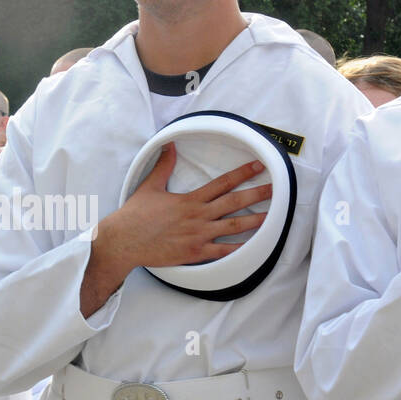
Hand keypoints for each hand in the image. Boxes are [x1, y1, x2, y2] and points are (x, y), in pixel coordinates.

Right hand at [81, 143, 270, 315]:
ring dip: (254, 221)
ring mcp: (198, 236)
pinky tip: (252, 246)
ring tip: (271, 216)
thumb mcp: (150, 186)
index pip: (222, 183)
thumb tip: (170, 146)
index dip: (242, 173)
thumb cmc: (135, 215)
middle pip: (234, 203)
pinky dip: (238, 249)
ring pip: (232, 227)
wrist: (124, 241)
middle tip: (276, 189)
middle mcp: (198, 216)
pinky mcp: (194, 253)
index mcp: (190, 200)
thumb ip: (164, 166)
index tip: (258, 166)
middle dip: (257, 194)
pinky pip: (221, 252)